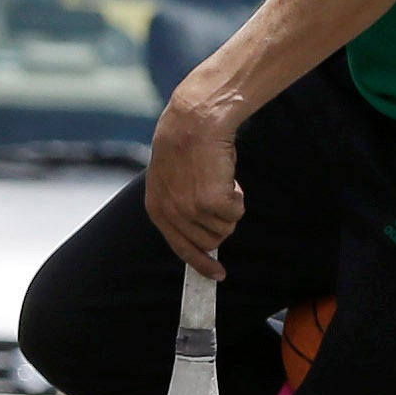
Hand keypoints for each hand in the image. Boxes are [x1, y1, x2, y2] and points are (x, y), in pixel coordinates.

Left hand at [143, 91, 244, 272]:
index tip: (217, 274)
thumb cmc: (186, 142)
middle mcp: (172, 214)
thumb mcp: (171, 178)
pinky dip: (238, 196)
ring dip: (229, 205)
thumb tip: (206, 230)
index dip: (201, 263)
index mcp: (157, 209)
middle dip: (221, 222)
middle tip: (221, 194)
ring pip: (225, 226)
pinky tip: (227, 176)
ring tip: (219, 178)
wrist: (195, 121)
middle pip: (210, 240)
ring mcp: (191, 211)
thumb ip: (181, 205)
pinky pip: (236, 212)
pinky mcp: (211, 203)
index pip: (180, 248)